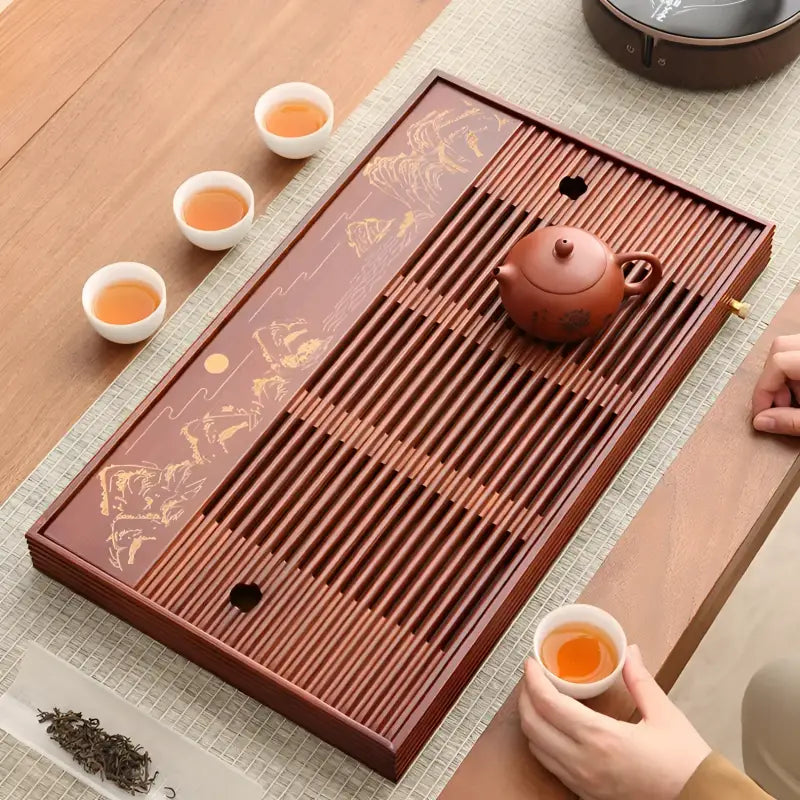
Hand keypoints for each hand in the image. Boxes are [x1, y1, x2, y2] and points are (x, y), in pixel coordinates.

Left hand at [518, 645, 710, 799]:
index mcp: (601, 738)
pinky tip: (554, 727)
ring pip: (536, 748)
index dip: (533, 680)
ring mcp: (582, 782)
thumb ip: (640, 680)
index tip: (531, 663)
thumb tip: (630, 650)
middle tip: (532, 677)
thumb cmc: (685, 763)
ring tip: (539, 698)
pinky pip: (550, 766)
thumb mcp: (664, 714)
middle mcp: (584, 762)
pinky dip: (541, 742)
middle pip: (532, 725)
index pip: (548, 704)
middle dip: (525, 696)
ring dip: (531, 720)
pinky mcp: (586, 794)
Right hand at [752, 334, 799, 434]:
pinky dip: (797, 371)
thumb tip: (762, 422)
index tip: (763, 414)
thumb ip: (792, 422)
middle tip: (779, 405)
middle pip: (780, 348)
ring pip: (790, 348)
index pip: (778, 363)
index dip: (764, 390)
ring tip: (797, 401)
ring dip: (785, 375)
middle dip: (772, 379)